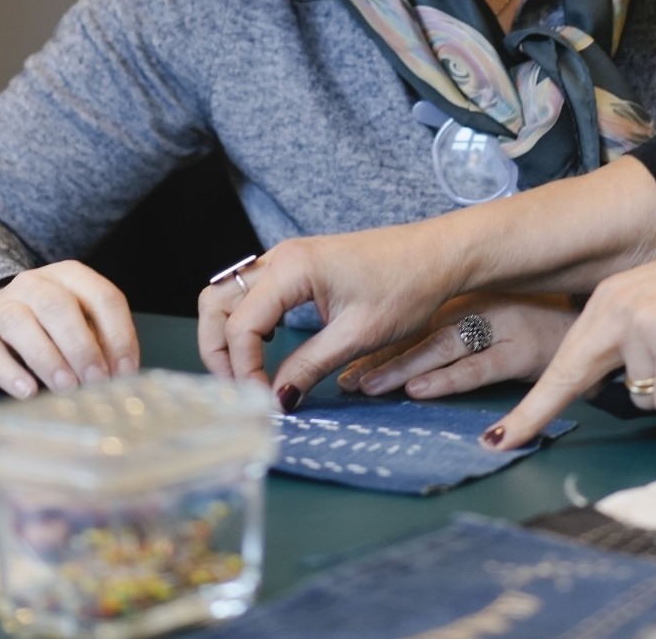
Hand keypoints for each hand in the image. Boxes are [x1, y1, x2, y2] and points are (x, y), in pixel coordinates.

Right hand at [0, 262, 141, 398]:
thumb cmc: (43, 327)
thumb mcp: (76, 325)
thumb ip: (98, 342)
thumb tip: (119, 376)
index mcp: (69, 276)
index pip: (102, 296)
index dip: (118, 334)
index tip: (125, 371)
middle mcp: (33, 284)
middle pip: (59, 306)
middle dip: (82, 346)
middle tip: (97, 381)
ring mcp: (0, 307)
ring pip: (21, 323)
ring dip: (48, 359)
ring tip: (66, 388)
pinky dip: (9, 372)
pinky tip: (27, 391)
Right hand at [197, 223, 472, 405]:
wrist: (439, 255)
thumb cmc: (408, 287)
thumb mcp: (358, 335)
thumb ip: (309, 366)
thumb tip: (275, 400)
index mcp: (291, 268)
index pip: (241, 326)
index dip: (244, 370)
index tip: (262, 402)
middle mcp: (280, 257)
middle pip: (217, 303)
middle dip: (218, 350)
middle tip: (240, 391)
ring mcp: (286, 258)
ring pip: (229, 295)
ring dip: (228, 335)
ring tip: (248, 375)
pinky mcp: (297, 266)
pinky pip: (252, 293)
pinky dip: (246, 322)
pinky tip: (267, 349)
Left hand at [336, 293, 578, 399]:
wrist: (598, 328)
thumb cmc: (540, 331)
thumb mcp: (494, 326)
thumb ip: (457, 340)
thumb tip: (404, 368)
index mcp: (470, 301)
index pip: (416, 324)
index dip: (379, 345)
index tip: (345, 368)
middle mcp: (482, 309)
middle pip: (422, 333)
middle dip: (382, 357)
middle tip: (347, 380)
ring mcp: (504, 327)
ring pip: (444, 347)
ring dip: (403, 367)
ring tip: (370, 386)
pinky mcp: (525, 350)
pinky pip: (481, 368)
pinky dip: (449, 382)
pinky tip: (421, 391)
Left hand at [487, 184, 655, 445]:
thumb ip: (635, 335)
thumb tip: (629, 384)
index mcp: (609, 298)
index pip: (562, 357)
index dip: (532, 401)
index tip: (501, 433)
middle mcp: (618, 311)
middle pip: (569, 377)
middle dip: (534, 414)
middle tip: (506, 441)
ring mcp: (644, 330)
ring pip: (640, 396)